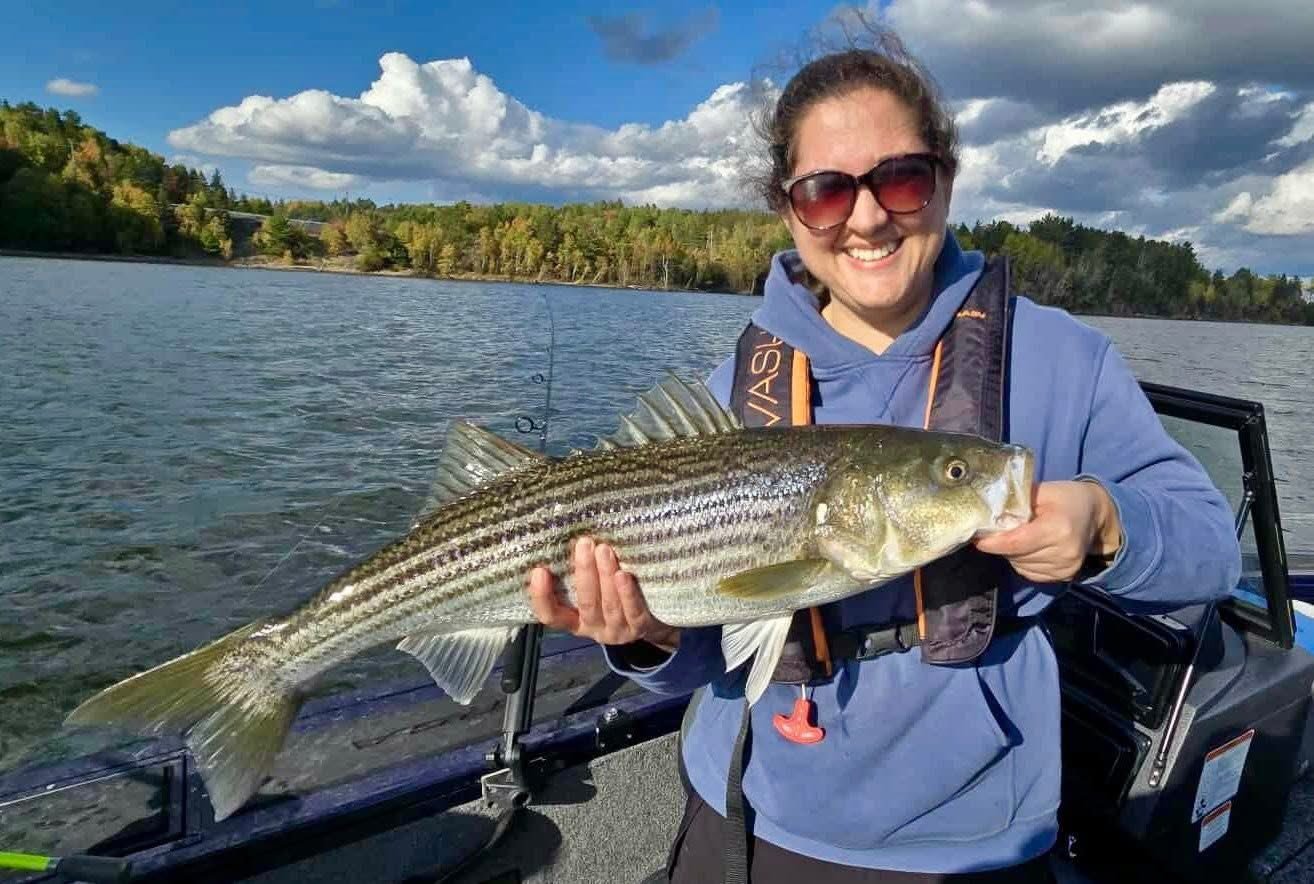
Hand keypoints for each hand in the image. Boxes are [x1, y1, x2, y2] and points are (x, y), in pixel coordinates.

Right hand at [526, 536, 680, 651]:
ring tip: (604, 550)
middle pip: (586, 603)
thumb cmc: (614, 594)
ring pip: (609, 605)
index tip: (539, 571)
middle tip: (584, 543)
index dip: (542, 596)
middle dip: (584, 572)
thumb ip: (579, 575)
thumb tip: (568, 538)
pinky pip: (633, 612)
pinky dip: (627, 593)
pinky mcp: (640, 628)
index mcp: (575, 620)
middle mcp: (594, 628)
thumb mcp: (593, 590)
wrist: (654, 620)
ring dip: (605, 576)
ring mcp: (617, 631)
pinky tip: (623, 575)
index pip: (551, 614)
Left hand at [973, 480, 1121, 582]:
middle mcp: (1064, 552)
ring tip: (1016, 536)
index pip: (1017, 542)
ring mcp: (1066, 568)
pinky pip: (1029, 572)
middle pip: (1016, 555)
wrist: (1096, 515)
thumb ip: (1016, 501)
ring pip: (1020, 565)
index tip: (977, 537)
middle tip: (993, 530)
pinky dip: (1021, 561)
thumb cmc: (1066, 499)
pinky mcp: (1064, 576)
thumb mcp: (1043, 491)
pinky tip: (1027, 547)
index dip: (993, 542)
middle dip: (1000, 544)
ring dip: (1010, 553)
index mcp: (1059, 528)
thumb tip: (987, 510)